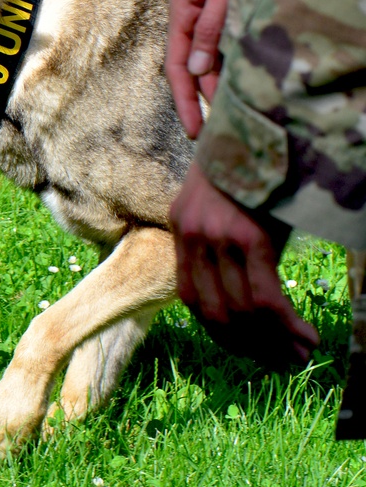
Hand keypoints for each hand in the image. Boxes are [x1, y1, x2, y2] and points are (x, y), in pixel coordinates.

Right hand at [166, 0, 233, 138]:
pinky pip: (225, 47)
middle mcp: (193, 18)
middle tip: (210, 133)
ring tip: (227, 115)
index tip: (194, 129)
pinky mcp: (227, 13)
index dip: (186, 100)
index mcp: (182, 12)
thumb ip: (213, 27)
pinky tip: (239, 84)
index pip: (179, 66)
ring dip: (218, 86)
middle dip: (200, 100)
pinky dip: (231, 66)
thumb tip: (199, 70)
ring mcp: (209, 16)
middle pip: (193, 68)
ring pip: (211, 60)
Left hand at [170, 163, 319, 366]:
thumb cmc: (253, 166)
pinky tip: (305, 337)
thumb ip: (227, 244)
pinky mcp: (247, 238)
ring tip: (299, 356)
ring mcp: (216, 238)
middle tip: (278, 363)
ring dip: (273, 342)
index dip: (219, 332)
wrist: (261, 123)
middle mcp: (192, 237)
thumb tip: (253, 293)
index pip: (192, 299)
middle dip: (248, 346)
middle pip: (214, 312)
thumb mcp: (227, 204)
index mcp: (182, 230)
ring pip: (240, 311)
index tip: (246, 350)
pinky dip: (286, 325)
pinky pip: (264, 297)